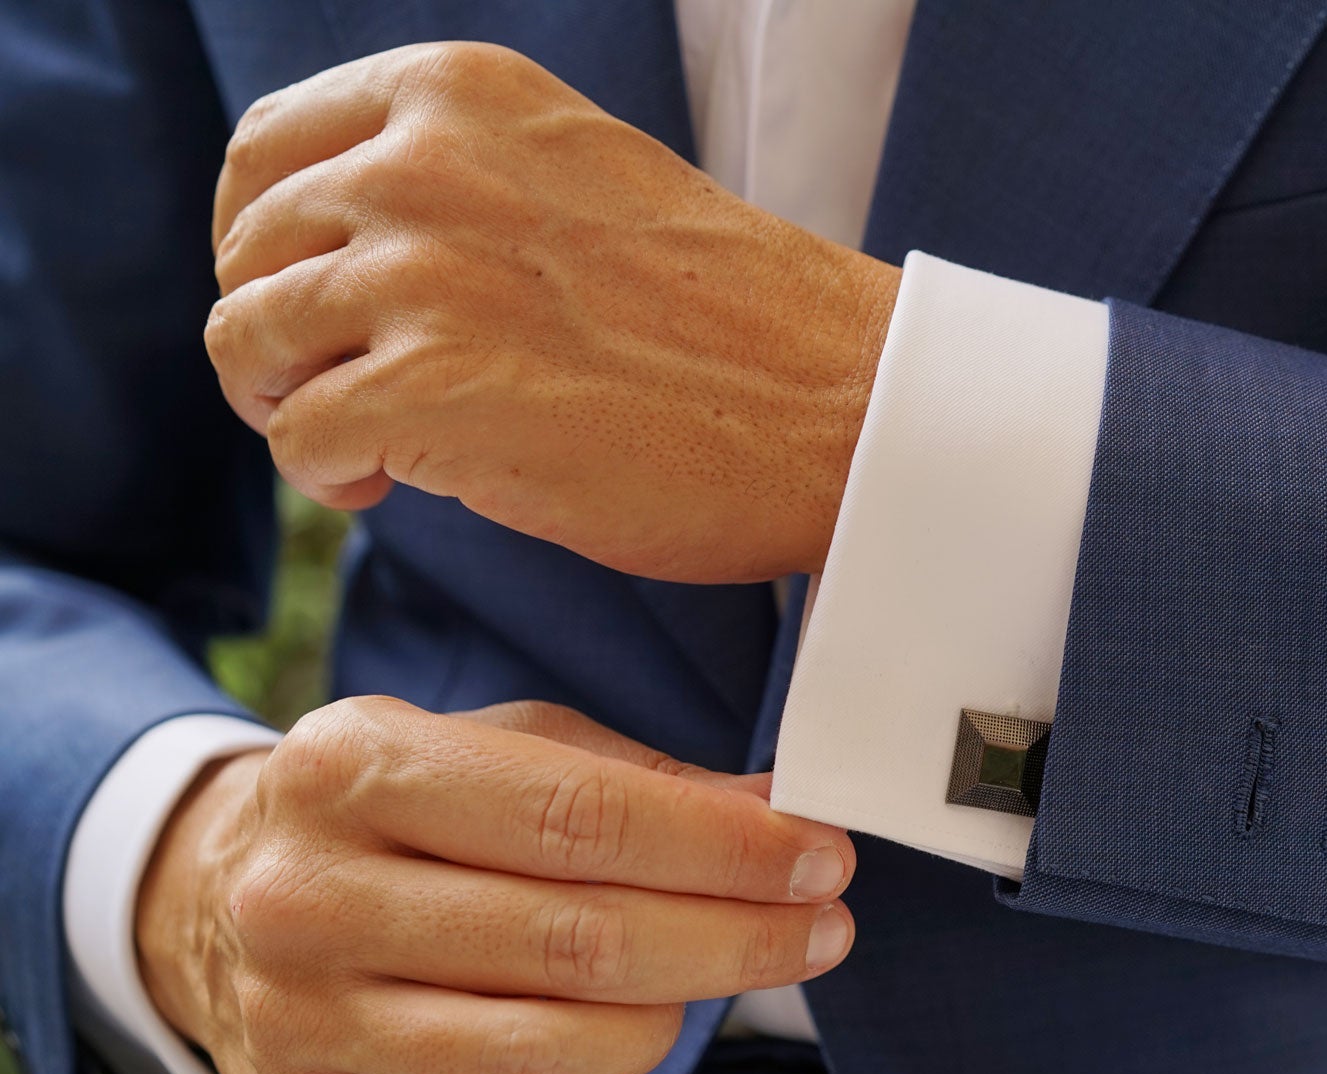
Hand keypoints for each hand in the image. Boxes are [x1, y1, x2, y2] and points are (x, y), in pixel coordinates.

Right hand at [135, 697, 855, 1073]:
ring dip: (665, 1025)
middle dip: (733, 940)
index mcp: (354, 766)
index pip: (582, 818)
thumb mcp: (500, 746)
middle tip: (821, 927)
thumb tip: (782, 812)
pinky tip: (621, 1053)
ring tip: (707, 984)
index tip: (821, 858)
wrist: (222, 897)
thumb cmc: (402, 810)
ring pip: (540, 1056)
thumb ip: (636, 778)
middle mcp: (308, 894)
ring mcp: (298, 1018)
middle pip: (575, 944)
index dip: (725, 849)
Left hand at [205, 42, 900, 582]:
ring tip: (369, 446)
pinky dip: (328, 476)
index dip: (261, 241)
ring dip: (288, 408)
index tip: (306, 304)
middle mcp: (422, 164)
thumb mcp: (576, 179)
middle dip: (278, 337)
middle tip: (345, 393)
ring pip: (246, 342)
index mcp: (458, 94)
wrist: (841, 403)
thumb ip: (458, 184)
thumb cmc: (730, 317)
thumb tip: (342, 255)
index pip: (266, 150)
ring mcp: (424, 275)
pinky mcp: (433, 391)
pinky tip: (392, 487)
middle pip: (246, 254)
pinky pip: (298, 439)